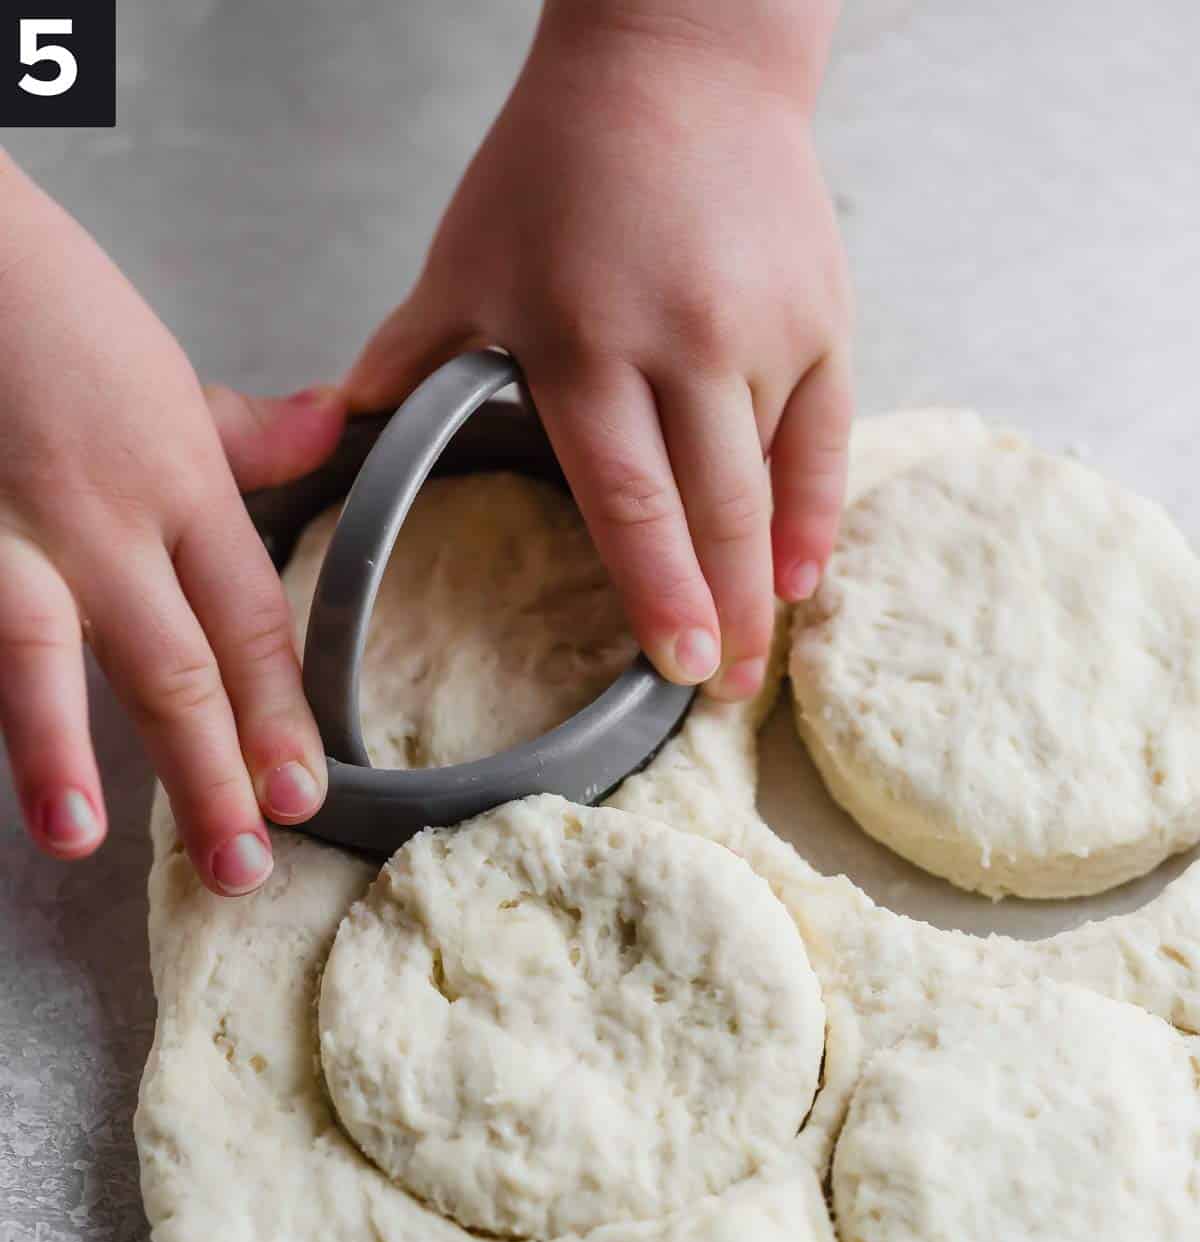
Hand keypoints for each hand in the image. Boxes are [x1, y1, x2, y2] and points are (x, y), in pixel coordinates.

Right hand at [0, 153, 346, 893]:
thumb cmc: (50, 307)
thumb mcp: (165, 369)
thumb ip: (246, 433)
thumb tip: (332, 429)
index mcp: (177, 485)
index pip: (249, 622)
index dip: (279, 715)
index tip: (304, 793)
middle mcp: (101, 519)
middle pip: (171, 663)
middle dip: (209, 773)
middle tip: (241, 867)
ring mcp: (3, 528)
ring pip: (43, 652)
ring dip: (59, 751)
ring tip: (81, 838)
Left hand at [346, 0, 850, 700]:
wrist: (680, 60)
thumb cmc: (561, 161)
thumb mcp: (469, 255)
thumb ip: (415, 353)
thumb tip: (345, 426)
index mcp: (586, 342)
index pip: (627, 498)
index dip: (654, 590)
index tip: (670, 665)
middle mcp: (684, 344)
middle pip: (712, 511)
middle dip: (720, 615)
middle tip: (722, 693)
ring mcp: (764, 332)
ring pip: (771, 484)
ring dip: (765, 580)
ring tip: (757, 651)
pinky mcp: (821, 316)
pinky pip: (828, 436)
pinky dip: (818, 512)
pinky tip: (804, 576)